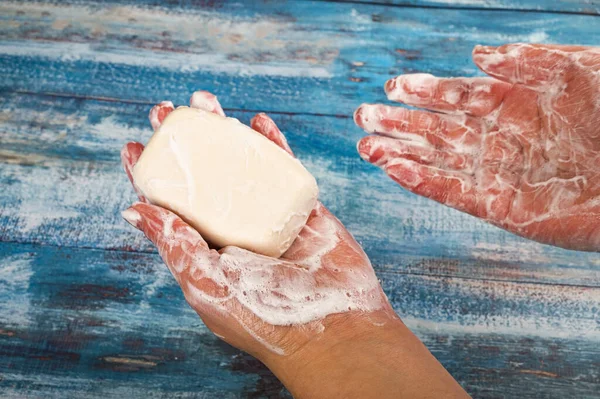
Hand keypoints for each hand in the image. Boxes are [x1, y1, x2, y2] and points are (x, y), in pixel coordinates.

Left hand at [120, 92, 467, 397]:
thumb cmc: (265, 318)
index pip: (169, 206)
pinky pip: (282, 169)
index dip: (151, 175)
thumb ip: (175, 246)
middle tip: (168, 112)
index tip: (136, 145)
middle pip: (202, 176)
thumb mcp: (208, 284)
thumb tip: (133, 209)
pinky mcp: (299, 208)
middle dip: (185, 143)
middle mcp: (232, 229)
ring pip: (240, 166)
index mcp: (204, 249)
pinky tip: (258, 122)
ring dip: (222, 133)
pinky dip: (272, 144)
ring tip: (205, 103)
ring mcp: (267, 215)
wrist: (332, 328)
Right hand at [355, 44, 599, 251]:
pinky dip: (423, 182)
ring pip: (437, 162)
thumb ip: (527, 61)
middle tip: (363, 116)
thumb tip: (476, 55)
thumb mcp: (576, 72)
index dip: (424, 91)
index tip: (393, 86)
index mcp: (513, 104)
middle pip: (437, 130)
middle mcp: (498, 139)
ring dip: (400, 154)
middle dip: (399, 123)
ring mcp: (497, 173)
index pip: (457, 96)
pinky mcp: (500, 207)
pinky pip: (452, 193)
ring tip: (366, 145)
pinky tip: (396, 169)